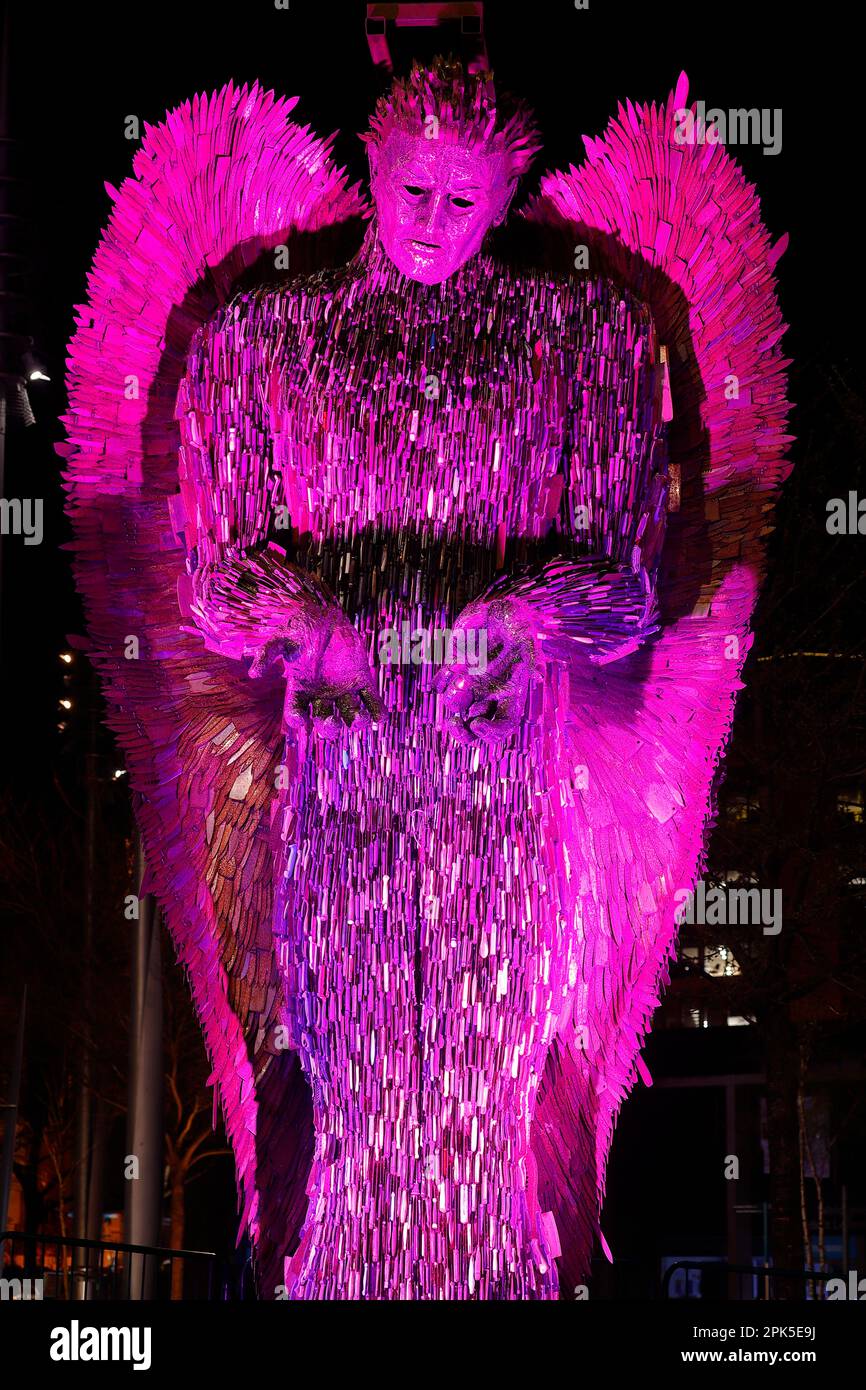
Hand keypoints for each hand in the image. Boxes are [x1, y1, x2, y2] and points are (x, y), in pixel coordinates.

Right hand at [189, 552, 382, 740]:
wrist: (324, 613)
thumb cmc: (300, 627)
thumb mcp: (282, 639)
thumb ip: (268, 654)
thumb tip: (254, 673)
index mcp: (301, 690)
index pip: (296, 714)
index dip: (298, 721)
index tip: (301, 721)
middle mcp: (321, 695)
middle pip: (324, 722)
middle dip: (328, 728)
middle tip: (331, 722)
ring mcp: (342, 689)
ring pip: (349, 715)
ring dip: (355, 723)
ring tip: (357, 720)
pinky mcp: (360, 679)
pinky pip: (371, 700)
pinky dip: (377, 712)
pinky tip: (379, 718)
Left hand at [434, 596, 538, 744]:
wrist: (498, 605)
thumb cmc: (518, 622)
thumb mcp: (529, 639)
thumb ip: (534, 659)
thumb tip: (540, 678)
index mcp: (511, 693)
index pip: (503, 726)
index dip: (490, 732)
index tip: (478, 723)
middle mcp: (490, 692)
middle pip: (474, 727)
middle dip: (462, 732)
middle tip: (454, 724)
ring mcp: (471, 680)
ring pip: (454, 705)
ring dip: (452, 698)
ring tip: (462, 675)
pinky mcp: (454, 665)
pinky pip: (440, 683)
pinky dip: (438, 682)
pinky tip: (446, 673)